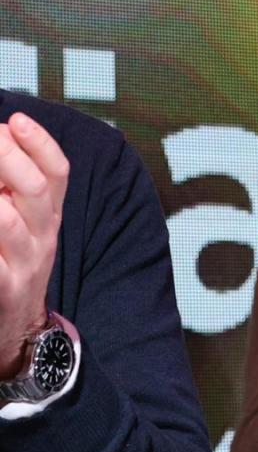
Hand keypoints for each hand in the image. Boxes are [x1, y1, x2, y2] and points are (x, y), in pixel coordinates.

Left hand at [0, 114, 66, 377]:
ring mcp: (20, 266)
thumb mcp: (26, 225)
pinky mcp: (0, 290)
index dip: (40, 144)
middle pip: (34, 190)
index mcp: (48, 218)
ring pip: (6, 223)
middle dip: (6, 157)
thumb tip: (3, 137)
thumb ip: (16, 190)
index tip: (16, 120)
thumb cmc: (10, 266)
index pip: (58, 173)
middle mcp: (40, 238)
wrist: (14, 331)